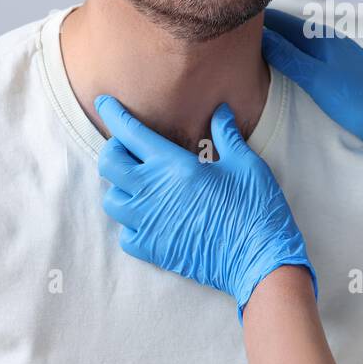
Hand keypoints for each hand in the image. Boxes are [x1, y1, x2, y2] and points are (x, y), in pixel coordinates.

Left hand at [95, 94, 316, 322]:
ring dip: (120, 188)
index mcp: (174, 166)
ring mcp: (149, 224)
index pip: (130, 133)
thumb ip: (227, 135)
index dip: (114, 113)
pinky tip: (149, 218)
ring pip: (111, 200)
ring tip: (139, 185)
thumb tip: (220, 111)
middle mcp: (153, 192)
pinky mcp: (153, 250)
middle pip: (109, 164)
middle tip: (128, 148)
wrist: (258, 259)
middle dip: (114, 150)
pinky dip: (130, 224)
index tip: (105, 103)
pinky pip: (125, 234)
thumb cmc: (256, 209)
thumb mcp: (247, 164)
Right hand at [261, 8, 362, 193]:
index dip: (262, 21)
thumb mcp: (316, 79)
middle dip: (272, 32)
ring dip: (286, 48)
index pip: (286, 21)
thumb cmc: (358, 102)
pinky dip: (301, 61)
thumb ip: (289, 58)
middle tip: (243, 37)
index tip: (238, 20)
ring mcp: (345, 58)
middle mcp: (336, 43)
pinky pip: (318, 61)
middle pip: (296, 33)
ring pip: (307, 47)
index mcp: (327, 39)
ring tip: (263, 53)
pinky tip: (296, 72)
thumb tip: (263, 38)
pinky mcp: (351, 75)